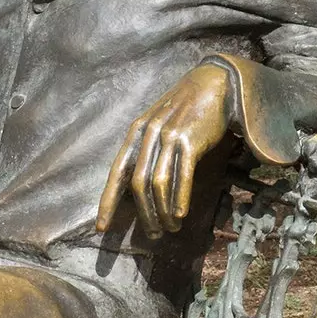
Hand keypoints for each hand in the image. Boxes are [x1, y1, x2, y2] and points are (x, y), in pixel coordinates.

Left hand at [97, 63, 231, 237]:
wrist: (215, 83)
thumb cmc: (187, 107)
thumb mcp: (159, 122)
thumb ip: (148, 147)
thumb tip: (141, 183)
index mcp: (136, 132)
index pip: (117, 172)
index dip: (108, 201)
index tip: (101, 227)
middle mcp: (148, 134)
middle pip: (137, 183)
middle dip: (144, 214)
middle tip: (152, 234)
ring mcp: (169, 136)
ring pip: (158, 183)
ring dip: (163, 211)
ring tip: (171, 228)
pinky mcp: (190, 140)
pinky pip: (181, 174)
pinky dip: (179, 197)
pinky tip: (180, 214)